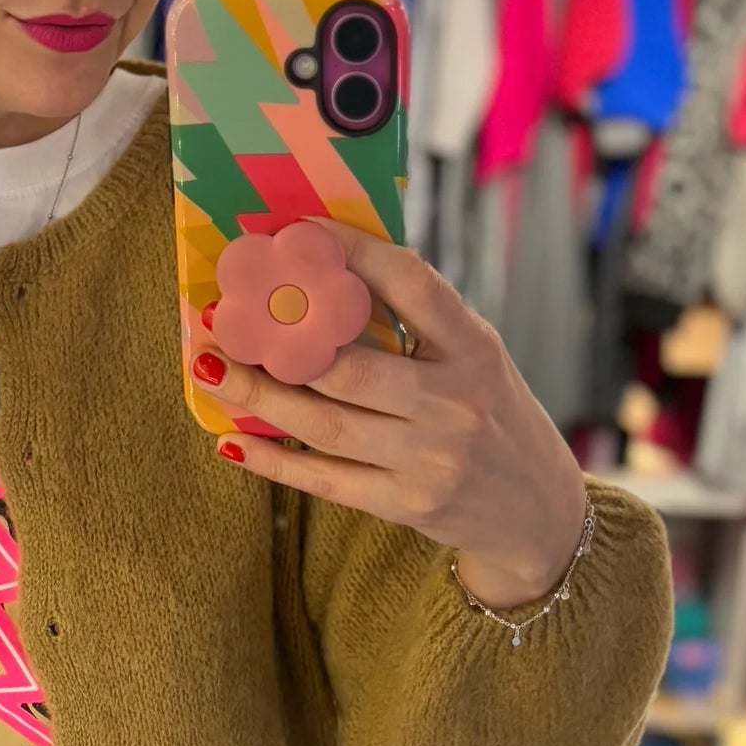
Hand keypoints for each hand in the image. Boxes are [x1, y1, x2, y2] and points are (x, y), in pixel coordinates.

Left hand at [198, 224, 588, 609]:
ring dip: (258, 395)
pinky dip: (271, 459)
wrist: (535, 512)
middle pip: (349, 367)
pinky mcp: (406, 504)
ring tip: (210, 369)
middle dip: (277, 341)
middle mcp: (455, 402)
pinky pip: (323, 479)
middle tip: (223, 317)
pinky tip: (231, 438)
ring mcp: (430, 460)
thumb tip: (327, 272)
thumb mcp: (476, 357)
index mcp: (475, 348)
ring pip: (324, 424)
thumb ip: (420, 322)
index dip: (350, 253)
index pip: (411, 284)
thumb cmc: (492, 417)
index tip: (296, 233)